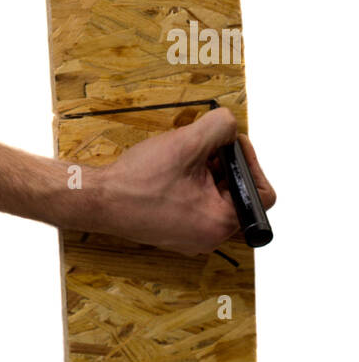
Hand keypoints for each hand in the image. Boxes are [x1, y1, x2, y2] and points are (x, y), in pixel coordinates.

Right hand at [91, 107, 276, 255]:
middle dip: (224, 164)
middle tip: (203, 146)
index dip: (250, 161)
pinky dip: (190, 185)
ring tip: (183, 156)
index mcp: (221, 222)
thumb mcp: (186, 144)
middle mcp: (210, 237)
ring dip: (206, 173)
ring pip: (215, 199)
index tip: (229, 143)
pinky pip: (196, 206)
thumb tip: (231, 124)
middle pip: (237, 194)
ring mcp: (191, 237)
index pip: (261, 194)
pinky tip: (170, 170)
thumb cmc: (139, 180)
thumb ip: (218, 128)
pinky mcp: (174, 232)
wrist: (99, 200)